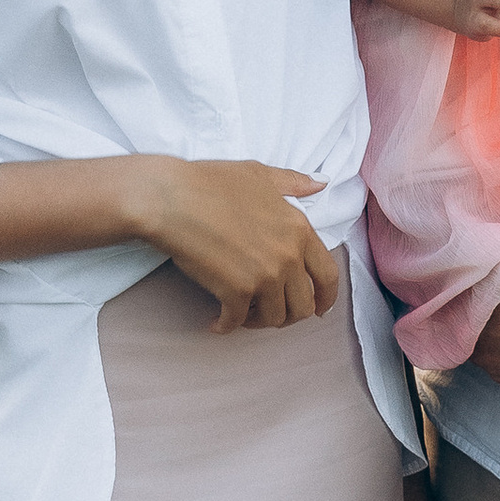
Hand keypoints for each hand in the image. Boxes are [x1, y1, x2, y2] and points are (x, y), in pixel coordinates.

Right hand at [124, 157, 340, 331]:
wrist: (171, 198)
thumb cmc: (209, 182)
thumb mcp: (259, 174)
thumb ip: (293, 182)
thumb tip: (321, 182)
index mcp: (299, 229)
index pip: (328, 275)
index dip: (326, 298)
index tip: (318, 309)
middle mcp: (288, 256)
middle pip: (303, 305)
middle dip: (289, 315)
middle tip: (270, 313)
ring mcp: (265, 276)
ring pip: (275, 319)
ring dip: (258, 322)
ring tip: (242, 314)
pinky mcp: (236, 292)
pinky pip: (237, 322)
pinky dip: (225, 326)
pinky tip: (215, 322)